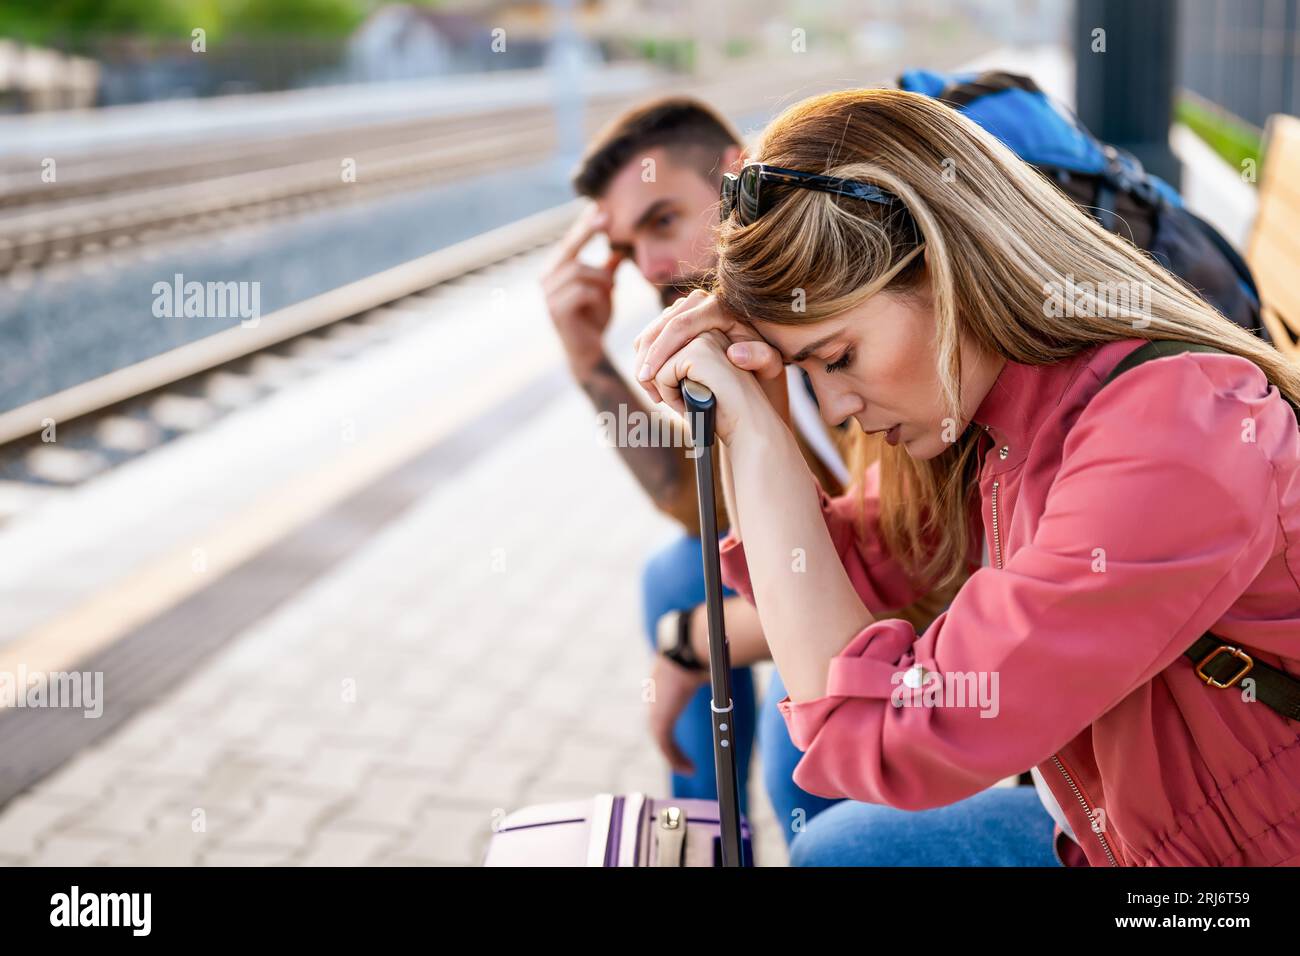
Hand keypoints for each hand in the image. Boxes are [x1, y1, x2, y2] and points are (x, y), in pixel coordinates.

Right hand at [541, 205, 623, 378]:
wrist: (589, 352)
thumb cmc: (594, 319)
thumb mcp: (604, 288)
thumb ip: (608, 267)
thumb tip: (619, 246)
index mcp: (555, 271)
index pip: (569, 242)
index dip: (583, 225)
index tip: (599, 207)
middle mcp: (546, 280)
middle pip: (568, 248)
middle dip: (587, 231)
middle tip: (607, 217)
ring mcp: (548, 295)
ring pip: (579, 271)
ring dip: (602, 278)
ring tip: (611, 290)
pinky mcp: (555, 310)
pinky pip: (581, 291)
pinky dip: (598, 295)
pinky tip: (603, 303)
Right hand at [633, 290, 787, 418]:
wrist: (761, 345)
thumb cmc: (764, 357)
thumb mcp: (770, 360)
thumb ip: (760, 357)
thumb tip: (735, 354)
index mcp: (717, 307)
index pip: (678, 327)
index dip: (660, 353)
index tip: (649, 376)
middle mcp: (699, 300)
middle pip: (659, 326)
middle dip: (646, 357)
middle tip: (643, 383)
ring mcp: (686, 306)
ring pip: (652, 329)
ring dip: (644, 358)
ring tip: (649, 386)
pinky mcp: (678, 315)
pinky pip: (654, 332)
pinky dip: (647, 354)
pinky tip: (652, 376)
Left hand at [645, 328, 778, 445]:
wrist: (751, 427)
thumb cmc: (723, 408)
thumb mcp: (693, 380)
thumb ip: (672, 363)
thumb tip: (641, 370)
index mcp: (705, 328)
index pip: (656, 340)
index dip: (653, 372)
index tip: (666, 395)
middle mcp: (706, 326)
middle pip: (649, 348)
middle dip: (653, 381)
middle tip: (671, 402)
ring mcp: (703, 337)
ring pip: (655, 364)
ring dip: (664, 391)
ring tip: (687, 405)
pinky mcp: (699, 352)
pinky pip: (662, 375)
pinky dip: (671, 398)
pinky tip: (692, 406)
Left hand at [648, 650, 708, 775]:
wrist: (686, 654)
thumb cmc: (697, 655)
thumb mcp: (701, 663)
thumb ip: (708, 668)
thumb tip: (725, 660)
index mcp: (660, 685)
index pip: (661, 708)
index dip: (669, 722)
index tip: (677, 733)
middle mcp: (654, 700)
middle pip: (659, 728)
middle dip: (669, 745)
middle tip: (681, 758)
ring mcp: (655, 712)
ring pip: (662, 741)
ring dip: (675, 757)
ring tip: (689, 768)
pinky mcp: (660, 722)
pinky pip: (666, 748)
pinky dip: (676, 760)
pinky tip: (689, 769)